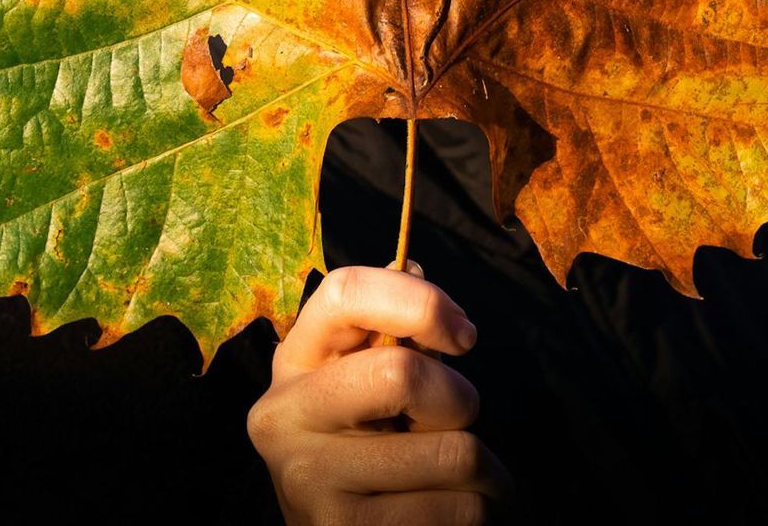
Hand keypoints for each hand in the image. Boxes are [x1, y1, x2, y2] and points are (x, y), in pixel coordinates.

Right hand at [247, 265, 512, 523]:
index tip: (465, 336)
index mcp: (294, 361)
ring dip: (483, 466)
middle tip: (458, 418)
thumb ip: (390, 329)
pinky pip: (457, 509)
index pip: (346, 292)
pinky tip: (452, 509)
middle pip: (402, 373)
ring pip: (452, 453)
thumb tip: (412, 265)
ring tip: (463, 475)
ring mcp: (308, 480)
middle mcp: (284, 416)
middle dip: (459, 397)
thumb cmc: (363, 442)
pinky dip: (478, 509)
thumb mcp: (362, 379)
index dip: (420, 300)